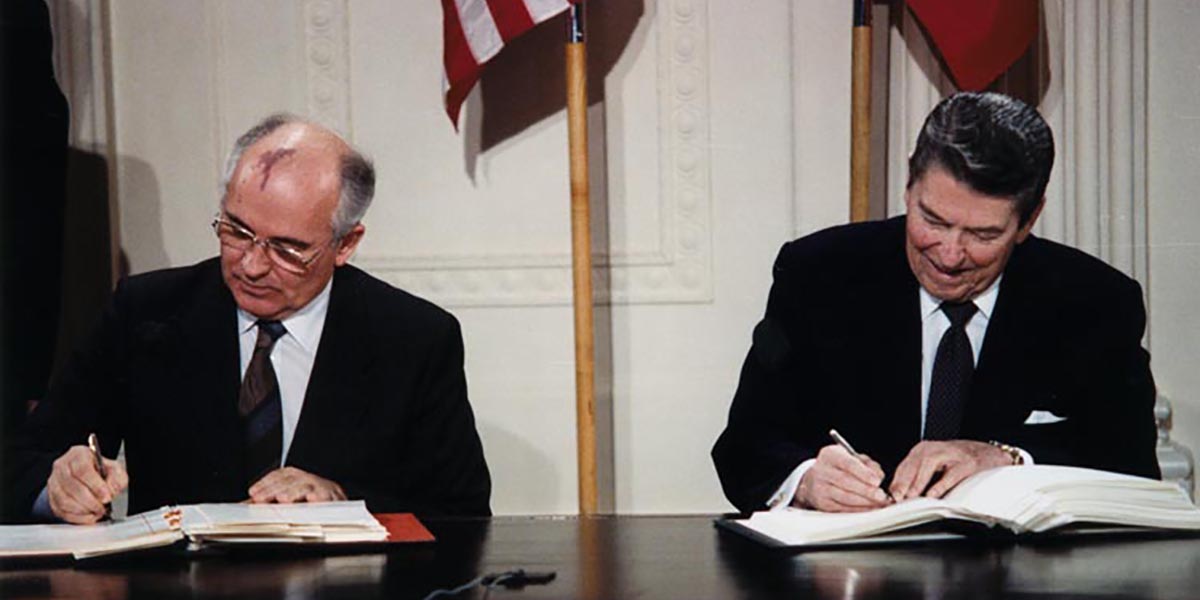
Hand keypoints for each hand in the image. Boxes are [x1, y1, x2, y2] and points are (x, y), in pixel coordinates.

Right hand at [47, 446, 128, 523]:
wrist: (88, 478)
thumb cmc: (100, 472)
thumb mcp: (114, 470)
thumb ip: (116, 478)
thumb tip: (110, 491)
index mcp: (78, 455)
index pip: (83, 470)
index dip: (96, 486)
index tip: (106, 497)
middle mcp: (62, 466)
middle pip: (73, 486)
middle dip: (90, 501)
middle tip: (102, 507)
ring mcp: (54, 482)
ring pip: (64, 500)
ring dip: (83, 510)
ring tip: (97, 512)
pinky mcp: (51, 497)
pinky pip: (61, 510)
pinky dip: (76, 517)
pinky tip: (88, 516)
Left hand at [248, 467, 346, 503]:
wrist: (351, 517)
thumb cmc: (320, 511)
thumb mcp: (296, 504)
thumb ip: (274, 504)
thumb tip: (248, 506)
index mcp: (303, 480)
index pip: (283, 475)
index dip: (267, 482)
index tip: (254, 492)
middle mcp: (315, 482)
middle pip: (293, 480)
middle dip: (274, 489)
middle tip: (260, 498)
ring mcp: (328, 490)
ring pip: (309, 486)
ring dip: (294, 492)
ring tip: (282, 499)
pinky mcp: (339, 500)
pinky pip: (328, 498)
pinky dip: (320, 498)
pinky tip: (311, 501)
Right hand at [794, 444, 891, 511]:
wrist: (815, 479)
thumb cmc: (839, 467)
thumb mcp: (852, 458)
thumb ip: (868, 464)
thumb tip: (879, 476)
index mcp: (830, 455)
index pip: (848, 463)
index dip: (864, 473)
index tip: (877, 481)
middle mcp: (822, 470)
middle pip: (845, 481)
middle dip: (866, 490)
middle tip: (881, 496)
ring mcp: (820, 488)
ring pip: (844, 497)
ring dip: (865, 502)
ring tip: (878, 504)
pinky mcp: (822, 503)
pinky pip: (842, 509)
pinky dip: (858, 511)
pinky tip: (869, 509)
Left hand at [889, 440, 1011, 499]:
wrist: (988, 453)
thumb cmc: (958, 461)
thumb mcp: (934, 465)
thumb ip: (917, 476)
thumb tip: (899, 495)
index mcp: (923, 450)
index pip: (904, 466)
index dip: (895, 482)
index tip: (888, 497)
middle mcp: (934, 449)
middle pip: (913, 464)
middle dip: (903, 483)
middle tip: (896, 499)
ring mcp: (951, 454)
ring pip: (928, 465)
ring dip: (918, 482)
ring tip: (911, 496)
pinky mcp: (966, 463)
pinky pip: (950, 474)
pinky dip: (940, 485)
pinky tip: (933, 495)